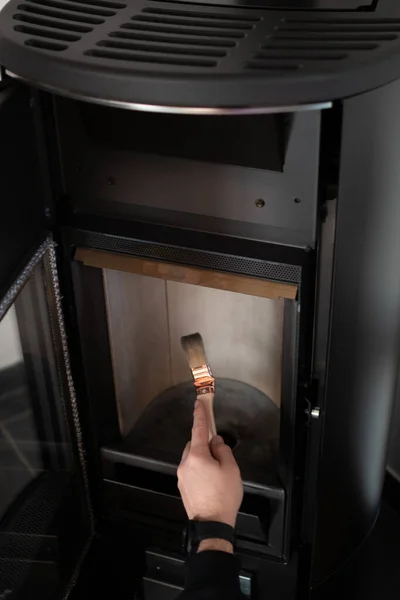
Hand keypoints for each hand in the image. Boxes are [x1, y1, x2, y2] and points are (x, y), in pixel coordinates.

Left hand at [177, 398, 242, 530]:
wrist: (212, 524)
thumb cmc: (224, 495)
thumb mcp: (231, 469)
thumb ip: (223, 451)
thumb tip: (216, 442)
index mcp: (197, 456)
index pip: (199, 430)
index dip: (200, 415)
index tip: (198, 404)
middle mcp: (185, 463)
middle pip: (194, 445)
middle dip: (204, 444)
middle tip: (219, 452)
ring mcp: (182, 476)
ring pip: (192, 458)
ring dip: (202, 458)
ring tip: (217, 471)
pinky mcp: (182, 486)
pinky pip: (190, 470)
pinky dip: (199, 469)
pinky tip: (210, 480)